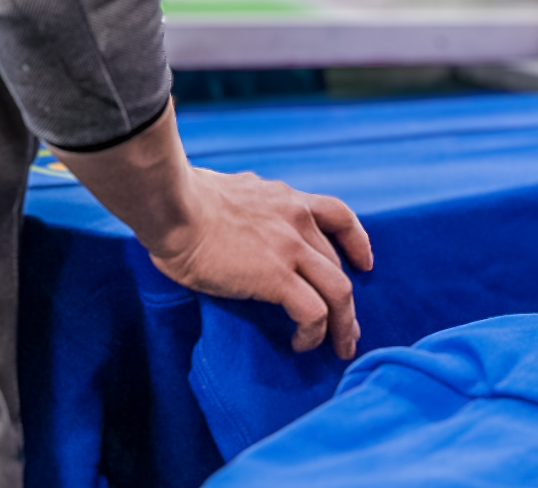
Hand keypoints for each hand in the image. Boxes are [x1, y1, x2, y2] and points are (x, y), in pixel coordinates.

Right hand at [147, 167, 373, 357]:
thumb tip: (238, 214)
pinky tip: (300, 343)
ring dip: (343, 324)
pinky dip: (314, 333)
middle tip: (346, 327)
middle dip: (346, 300)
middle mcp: (296, 218)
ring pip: (339, 291)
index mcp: (284, 198)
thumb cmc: (182, 201)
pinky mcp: (277, 275)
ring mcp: (290, 246)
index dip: (356, 241)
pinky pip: (313, 312)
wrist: (174, 207)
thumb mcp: (229, 191)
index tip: (363, 262)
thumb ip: (247, 204)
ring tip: (338, 347)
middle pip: (338, 264)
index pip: (336, 215)